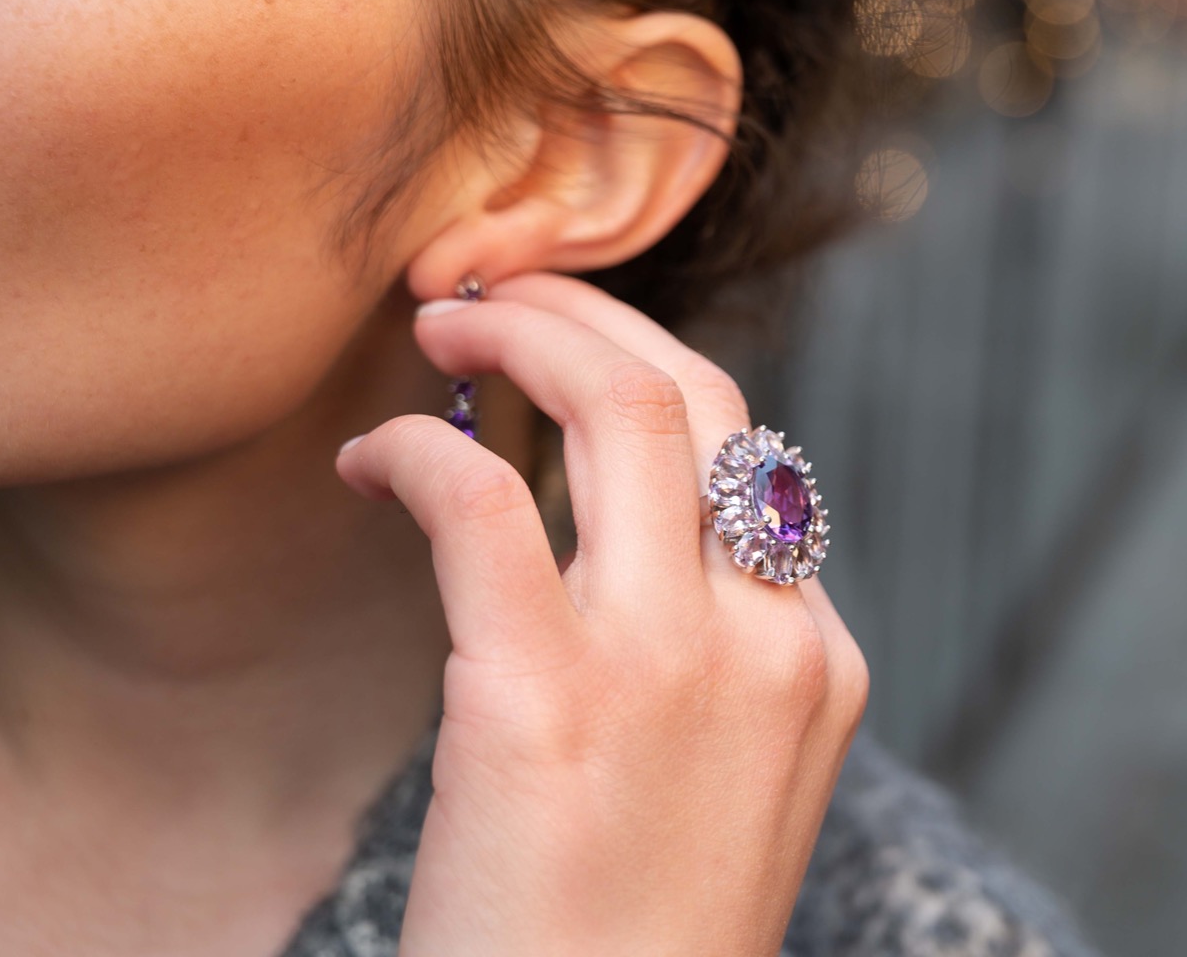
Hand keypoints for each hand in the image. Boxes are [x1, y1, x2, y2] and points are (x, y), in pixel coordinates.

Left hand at [335, 271, 868, 955]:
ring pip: (626, 404)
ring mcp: (676, 662)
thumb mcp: (725, 789)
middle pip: (705, 395)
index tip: (564, 367)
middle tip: (500, 294)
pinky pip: (481, 500)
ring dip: (525, 330)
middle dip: (596, 314)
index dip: (645, 387)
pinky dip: (416, 448)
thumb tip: (598, 551)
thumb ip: (708, 663)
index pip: (750, 465)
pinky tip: (369, 461)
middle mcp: (772, 639)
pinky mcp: (550, 698)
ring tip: (445, 324)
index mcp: (817, 661)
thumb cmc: (638, 944)